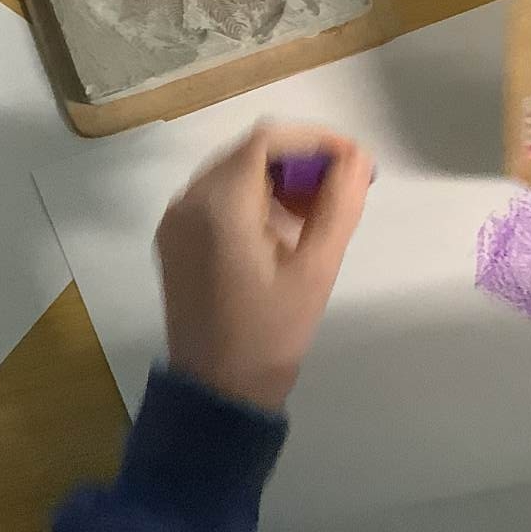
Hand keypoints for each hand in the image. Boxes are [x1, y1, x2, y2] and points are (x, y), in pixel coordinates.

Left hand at [156, 125, 373, 410]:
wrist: (217, 391)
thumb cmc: (271, 333)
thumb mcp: (316, 269)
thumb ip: (339, 205)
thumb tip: (356, 156)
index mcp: (218, 205)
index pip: (267, 140)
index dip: (315, 140)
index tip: (354, 162)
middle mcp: (187, 201)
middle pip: (248, 153)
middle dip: (298, 160)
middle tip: (343, 189)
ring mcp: (175, 221)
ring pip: (232, 174)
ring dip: (277, 180)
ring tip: (318, 213)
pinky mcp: (175, 240)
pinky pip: (216, 199)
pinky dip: (252, 200)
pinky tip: (282, 229)